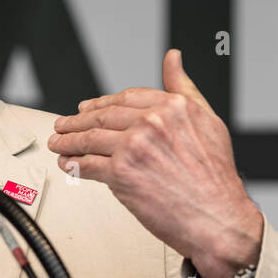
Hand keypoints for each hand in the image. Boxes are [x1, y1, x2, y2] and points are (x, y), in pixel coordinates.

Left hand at [47, 48, 262, 277]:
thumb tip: (173, 58)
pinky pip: (88, 165)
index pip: (124, 98)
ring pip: (91, 139)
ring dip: (69, 141)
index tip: (87, 108)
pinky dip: (73, 164)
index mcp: (172, 106)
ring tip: (59, 143)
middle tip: (64, 125)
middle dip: (77, 121)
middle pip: (102, 116)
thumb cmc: (216, 177)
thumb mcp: (207, 120)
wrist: (218, 220)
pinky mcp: (121, 174)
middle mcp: (152, 122)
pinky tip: (67, 163)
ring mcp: (134, 147)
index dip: (101, 103)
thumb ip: (184, 87)